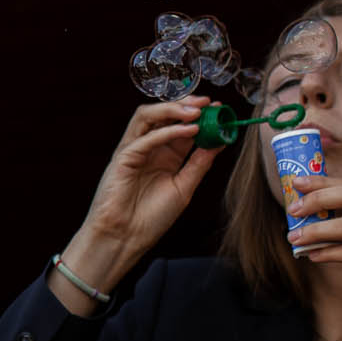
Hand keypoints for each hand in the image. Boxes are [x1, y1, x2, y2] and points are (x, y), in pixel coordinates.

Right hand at [62, 97, 222, 292]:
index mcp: (164, 156)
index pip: (182, 127)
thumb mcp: (184, 188)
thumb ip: (198, 164)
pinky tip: (187, 130)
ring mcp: (133, 151)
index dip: (200, 116)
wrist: (126, 238)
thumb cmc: (151, 218)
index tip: (218, 109)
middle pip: (163, 115)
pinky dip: (166, 132)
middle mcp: (149, 149)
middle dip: (185, 105)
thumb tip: (218, 142)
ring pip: (147, 117)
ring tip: (196, 110)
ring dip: (172, 110)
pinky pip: (144, 138)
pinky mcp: (123, 158)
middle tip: (207, 103)